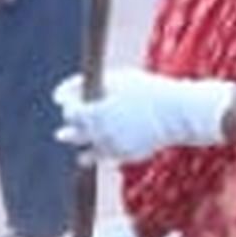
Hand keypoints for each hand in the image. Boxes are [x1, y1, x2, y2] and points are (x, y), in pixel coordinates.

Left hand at [56, 70, 233, 163]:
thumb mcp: (115, 79)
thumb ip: (83, 84)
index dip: (67, 103)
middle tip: (69, 122)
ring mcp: (113, 148)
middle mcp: (100, 134)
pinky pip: (107, 157)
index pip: (69, 112)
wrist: (178, 113)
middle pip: (73, 134)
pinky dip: (102, 152)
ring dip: (83, 145)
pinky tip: (102, 148)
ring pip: (87, 153)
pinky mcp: (126, 156)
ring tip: (82, 148)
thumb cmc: (147, 90)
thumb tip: (58, 95)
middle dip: (71, 126)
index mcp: (94, 113)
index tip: (67, 99)